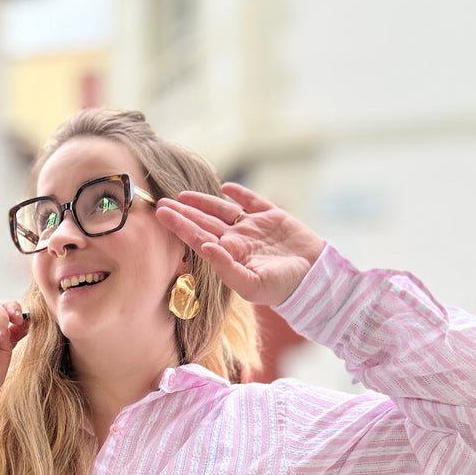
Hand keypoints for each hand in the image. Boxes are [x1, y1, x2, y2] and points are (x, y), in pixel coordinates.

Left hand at [155, 183, 325, 306]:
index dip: (180, 225)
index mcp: (230, 255)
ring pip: (223, 210)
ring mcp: (254, 227)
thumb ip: (225, 268)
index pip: (199, 236)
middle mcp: (238, 240)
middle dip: (183, 213)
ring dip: (203, 201)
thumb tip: (204, 247)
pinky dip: (240, 194)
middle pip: (205, 222)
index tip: (161, 214)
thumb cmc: (281, 288)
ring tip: (182, 195)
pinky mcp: (273, 217)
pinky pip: (252, 201)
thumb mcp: (251, 285)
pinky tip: (226, 187)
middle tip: (160, 203)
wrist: (315, 279)